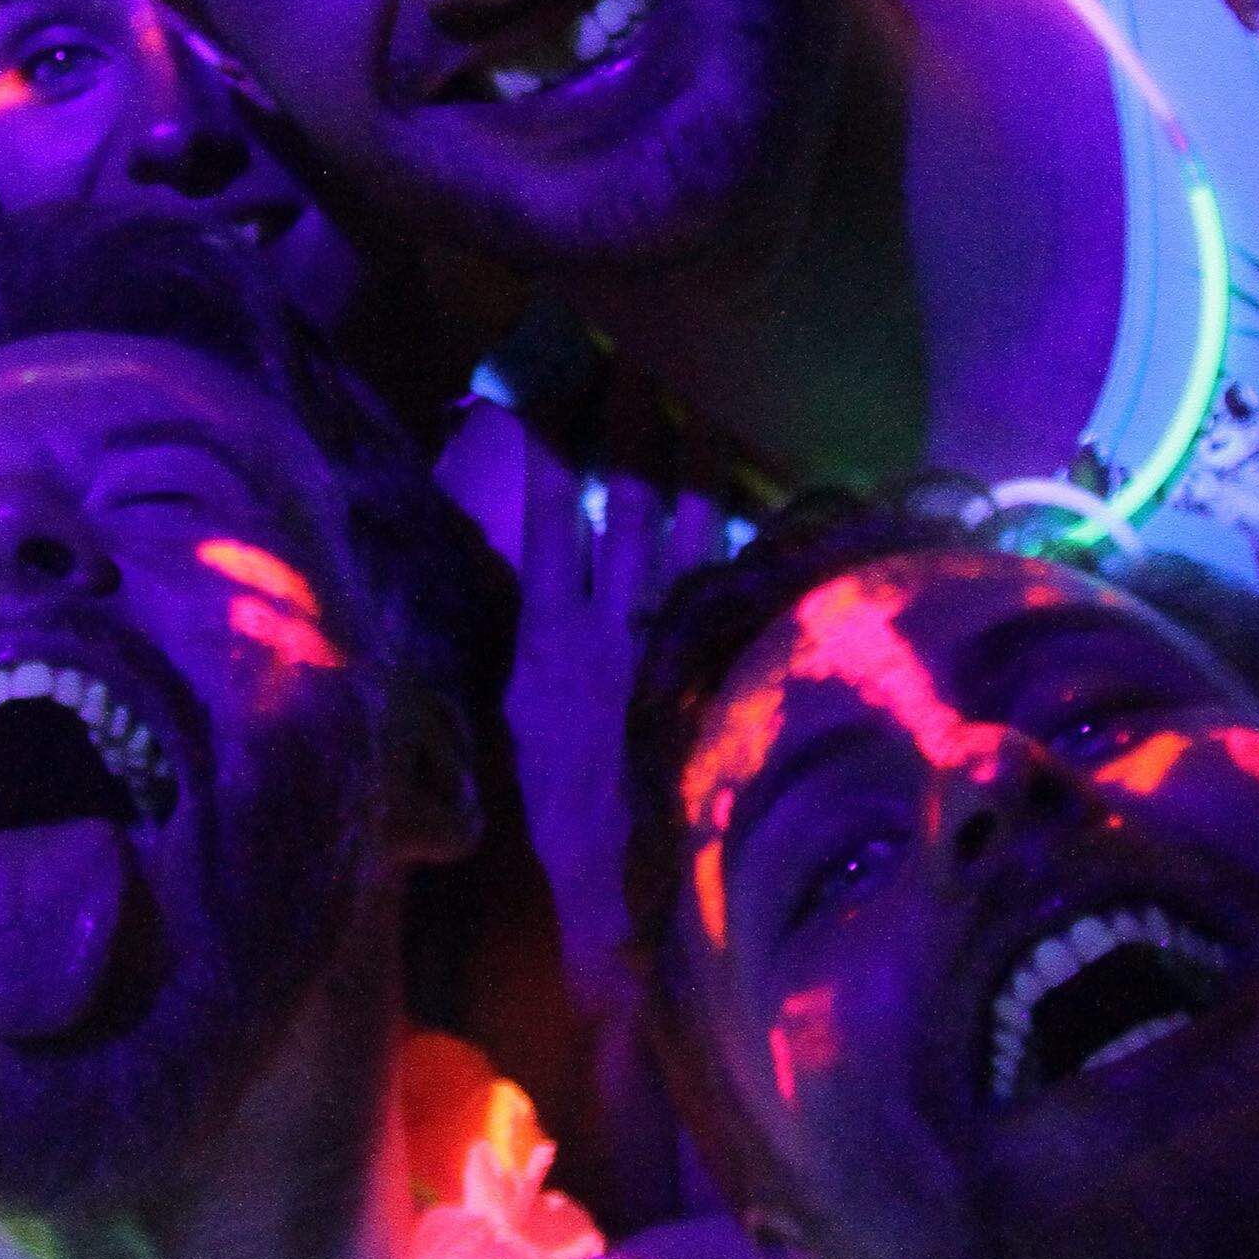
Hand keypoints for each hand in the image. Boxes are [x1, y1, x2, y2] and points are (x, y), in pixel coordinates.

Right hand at [440, 400, 738, 984]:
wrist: (624, 891)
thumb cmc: (558, 811)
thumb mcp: (516, 719)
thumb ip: (524, 639)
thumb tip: (527, 571)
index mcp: (549, 636)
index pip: (548, 513)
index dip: (547, 443)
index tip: (543, 386)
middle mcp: (615, 627)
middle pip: (624, 500)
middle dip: (627, 426)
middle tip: (632, 367)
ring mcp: (675, 643)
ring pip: (688, 529)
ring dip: (691, 464)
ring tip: (693, 411)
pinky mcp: (719, 668)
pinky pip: (732, 581)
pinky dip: (734, 534)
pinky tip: (742, 498)